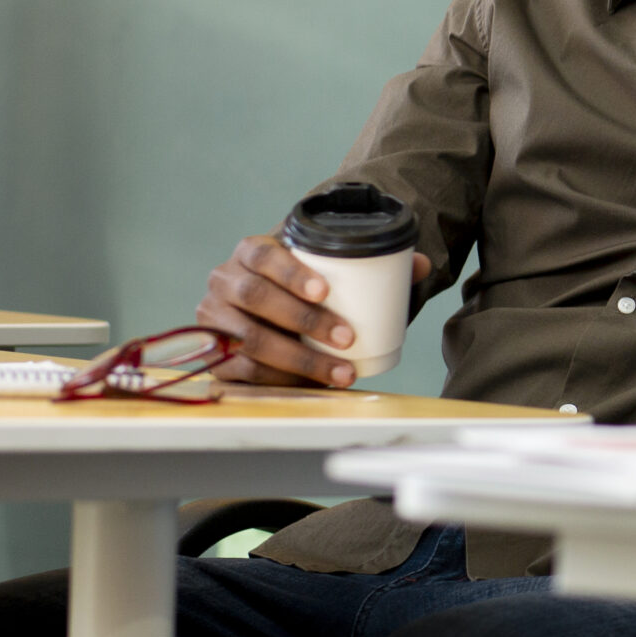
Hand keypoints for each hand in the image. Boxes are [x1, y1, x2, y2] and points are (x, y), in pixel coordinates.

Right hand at [195, 233, 430, 387]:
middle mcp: (224, 281)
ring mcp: (214, 318)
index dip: (291, 272)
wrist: (269, 312)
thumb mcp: (329, 272)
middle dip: (304, 320)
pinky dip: (281, 379)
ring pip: (251, 339)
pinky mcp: (213, 354)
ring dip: (300, 359)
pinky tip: (311, 384)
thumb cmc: (304, 289)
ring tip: (341, 371)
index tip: (325, 291)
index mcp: (251, 252)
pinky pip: (243, 370)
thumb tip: (422, 265)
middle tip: (347, 337)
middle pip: (256, 297)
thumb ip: (374, 265)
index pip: (263, 254)